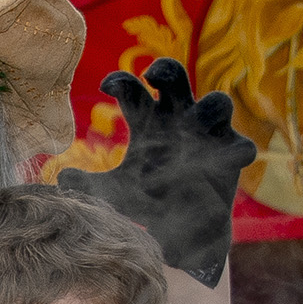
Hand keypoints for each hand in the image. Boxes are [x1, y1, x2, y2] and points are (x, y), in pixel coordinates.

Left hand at [56, 57, 252, 288]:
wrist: (181, 233)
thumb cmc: (147, 201)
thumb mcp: (114, 193)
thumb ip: (89, 185)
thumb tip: (60, 180)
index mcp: (149, 121)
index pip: (135, 89)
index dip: (122, 81)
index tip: (106, 86)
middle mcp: (179, 120)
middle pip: (177, 77)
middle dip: (167, 70)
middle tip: (152, 75)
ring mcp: (208, 135)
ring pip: (218, 103)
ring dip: (209, 107)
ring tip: (196, 120)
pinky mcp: (231, 156)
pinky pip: (242, 146)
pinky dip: (238, 150)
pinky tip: (230, 159)